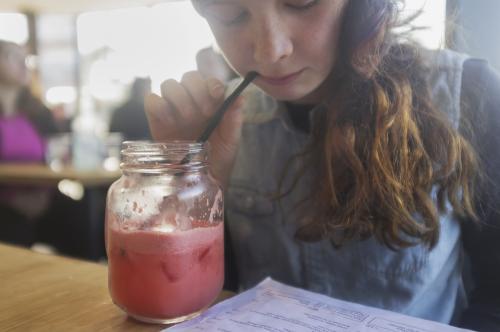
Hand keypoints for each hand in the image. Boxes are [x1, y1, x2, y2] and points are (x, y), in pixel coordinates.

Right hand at [144, 71, 243, 187]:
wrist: (200, 181)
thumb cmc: (218, 159)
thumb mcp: (231, 141)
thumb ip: (234, 119)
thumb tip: (241, 96)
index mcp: (212, 102)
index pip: (209, 80)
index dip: (211, 83)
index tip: (216, 94)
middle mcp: (192, 101)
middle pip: (189, 77)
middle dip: (197, 90)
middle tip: (204, 111)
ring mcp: (173, 109)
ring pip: (169, 84)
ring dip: (179, 97)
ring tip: (188, 118)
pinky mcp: (156, 119)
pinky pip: (151, 100)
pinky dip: (158, 104)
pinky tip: (169, 121)